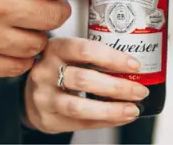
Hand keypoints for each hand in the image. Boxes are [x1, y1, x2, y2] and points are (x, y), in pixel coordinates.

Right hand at [23, 38, 146, 133]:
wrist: (32, 95)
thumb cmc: (60, 71)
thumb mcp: (70, 55)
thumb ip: (95, 58)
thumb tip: (134, 69)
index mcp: (55, 49)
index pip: (85, 50)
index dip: (113, 58)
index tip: (135, 65)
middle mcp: (45, 72)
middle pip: (84, 79)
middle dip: (117, 87)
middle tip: (139, 91)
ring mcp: (44, 98)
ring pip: (80, 107)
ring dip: (112, 109)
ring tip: (132, 109)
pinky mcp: (48, 119)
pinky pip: (80, 123)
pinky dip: (105, 121)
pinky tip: (120, 118)